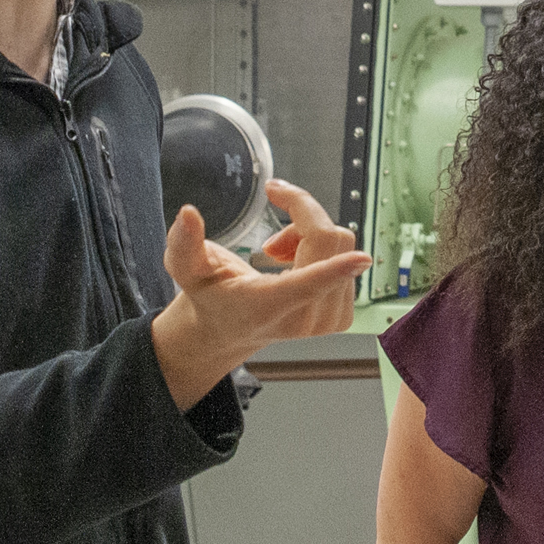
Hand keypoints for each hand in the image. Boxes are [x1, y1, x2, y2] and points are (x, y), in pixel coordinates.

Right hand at [151, 179, 369, 408]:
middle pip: (327, 240)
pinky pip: (350, 258)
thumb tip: (188, 214)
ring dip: (310, 234)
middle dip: (302, 215)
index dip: (334, 267)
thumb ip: (184, 243)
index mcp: (266, 306)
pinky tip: (296, 264)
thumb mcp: (186, 268)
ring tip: (278, 254)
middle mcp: (302, 319)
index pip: (305, 283)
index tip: (360, 258)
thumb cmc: (211, 294)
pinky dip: (325, 250)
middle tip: (271, 234)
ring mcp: (326, 322)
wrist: (230, 328)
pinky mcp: (342, 317)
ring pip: (341, 243)